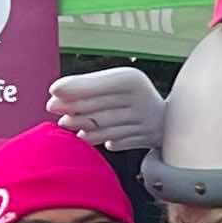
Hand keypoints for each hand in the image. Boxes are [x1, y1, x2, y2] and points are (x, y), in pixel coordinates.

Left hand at [46, 65, 168, 153]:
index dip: (74, 88)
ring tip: (66, 123)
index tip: (53, 90)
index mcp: (132, 80)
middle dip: (72, 108)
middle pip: (98, 107)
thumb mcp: (116, 80)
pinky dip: (98, 140)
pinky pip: (114, 142)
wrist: (169, 117)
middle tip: (52, 107)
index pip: (98, 85)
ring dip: (80, 126)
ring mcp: (144, 123)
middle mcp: (140, 101)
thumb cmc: (132, 95)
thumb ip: (88, 84)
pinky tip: (86, 136)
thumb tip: (55, 92)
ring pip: (103, 127)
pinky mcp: (144, 140)